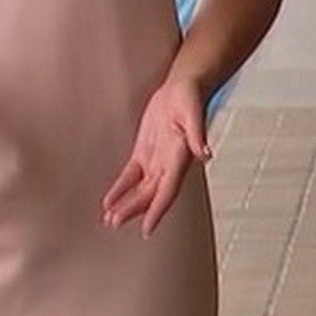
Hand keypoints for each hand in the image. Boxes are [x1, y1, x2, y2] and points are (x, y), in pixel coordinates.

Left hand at [100, 76, 212, 235]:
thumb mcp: (192, 110)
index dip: (157, 210)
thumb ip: (197, 132)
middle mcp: (168, 163)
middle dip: (133, 210)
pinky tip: (110, 200)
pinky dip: (121, 188)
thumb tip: (205, 153)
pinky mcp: (145, 151)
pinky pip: (131, 175)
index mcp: (179, 157)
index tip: (147, 229)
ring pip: (140, 189)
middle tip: (114, 224)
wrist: (183, 86)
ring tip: (111, 219)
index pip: (167, 190)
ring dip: (126, 204)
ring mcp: (156, 159)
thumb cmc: (189, 96)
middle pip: (150, 194)